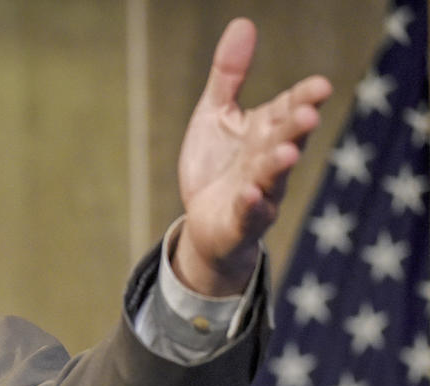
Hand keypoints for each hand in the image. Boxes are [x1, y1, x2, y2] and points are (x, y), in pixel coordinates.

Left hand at [174, 18, 331, 295]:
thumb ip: (229, 75)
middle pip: (286, 141)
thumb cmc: (216, 165)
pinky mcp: (240, 221)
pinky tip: (250, 194)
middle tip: (307, 112)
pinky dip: (250, 205)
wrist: (205, 222)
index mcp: (266, 131)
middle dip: (296, 128)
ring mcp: (259, 193)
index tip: (319, 86)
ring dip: (279, 166)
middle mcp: (269, 161)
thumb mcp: (215, 115)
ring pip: (272, 179)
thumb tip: (243, 22)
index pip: (289, 110)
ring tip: (286, 153)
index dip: (303, 99)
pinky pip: (248, 214)